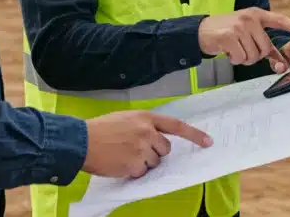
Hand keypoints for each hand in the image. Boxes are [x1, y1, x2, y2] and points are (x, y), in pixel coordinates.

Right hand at [82, 110, 212, 177]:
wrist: (81, 141)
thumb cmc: (100, 129)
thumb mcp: (125, 119)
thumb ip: (143, 126)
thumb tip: (156, 140)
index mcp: (146, 118)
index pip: (176, 126)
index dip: (194, 134)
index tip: (208, 142)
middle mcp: (147, 132)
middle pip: (165, 149)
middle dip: (154, 152)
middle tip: (134, 149)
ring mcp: (142, 149)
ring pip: (154, 162)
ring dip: (142, 162)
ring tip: (123, 155)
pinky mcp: (134, 164)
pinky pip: (142, 172)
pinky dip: (132, 171)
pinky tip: (119, 163)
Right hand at [198, 7, 289, 72]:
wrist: (201, 31)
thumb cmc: (227, 33)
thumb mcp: (248, 33)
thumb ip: (265, 45)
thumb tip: (282, 64)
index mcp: (257, 14)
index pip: (279, 20)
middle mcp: (250, 18)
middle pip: (265, 48)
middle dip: (255, 55)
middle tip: (243, 49)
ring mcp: (239, 26)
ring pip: (253, 55)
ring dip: (244, 58)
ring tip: (234, 49)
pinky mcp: (228, 36)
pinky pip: (241, 58)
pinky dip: (235, 59)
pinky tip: (228, 51)